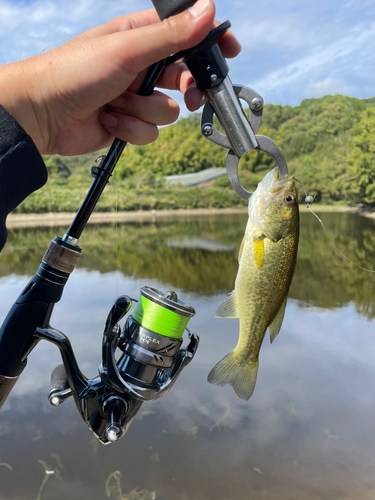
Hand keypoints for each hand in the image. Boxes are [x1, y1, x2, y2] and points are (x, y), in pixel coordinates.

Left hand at [0, 0, 240, 155]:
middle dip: (186, 89)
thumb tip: (207, 11)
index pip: (185, 35)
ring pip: (168, 110)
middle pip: (185, 78)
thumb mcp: (126, 49)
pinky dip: (132, 128)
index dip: (208, 44)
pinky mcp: (129, 123)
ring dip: (144, 111)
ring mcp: (135, 96)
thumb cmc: (74, 72)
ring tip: (117, 104)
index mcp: (140, 37)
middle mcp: (141, 66)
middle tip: (191, 95)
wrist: (42, 115)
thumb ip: (169, 36)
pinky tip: (110, 120)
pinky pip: (150, 132)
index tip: (230, 53)